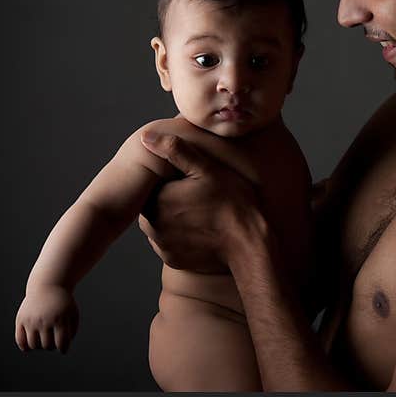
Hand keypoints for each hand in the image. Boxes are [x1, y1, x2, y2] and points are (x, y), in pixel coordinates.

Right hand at [15, 285, 78, 352]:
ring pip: (33, 345)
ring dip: (39, 346)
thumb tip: (62, 350)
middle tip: (52, 338)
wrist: (48, 284)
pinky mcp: (21, 319)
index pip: (61, 344)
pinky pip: (20, 340)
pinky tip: (30, 343)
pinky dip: (25, 346)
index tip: (63, 347)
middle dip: (51, 346)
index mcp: (59, 319)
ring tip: (43, 338)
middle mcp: (44, 320)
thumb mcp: (73, 314)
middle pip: (47, 346)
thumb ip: (71, 332)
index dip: (63, 349)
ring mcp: (31, 320)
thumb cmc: (63, 302)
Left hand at [138, 129, 264, 272]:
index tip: (189, 181)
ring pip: (161, 224)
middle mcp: (153, 226)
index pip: (152, 186)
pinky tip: (200, 229)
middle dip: (170, 199)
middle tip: (197, 195)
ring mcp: (162, 245)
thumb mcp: (206, 169)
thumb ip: (174, 150)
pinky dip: (180, 236)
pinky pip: (169, 243)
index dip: (169, 181)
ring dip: (173, 218)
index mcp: (157, 200)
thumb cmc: (232, 202)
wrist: (249, 244)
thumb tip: (146, 136)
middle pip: (154, 205)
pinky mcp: (173, 260)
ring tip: (201, 212)